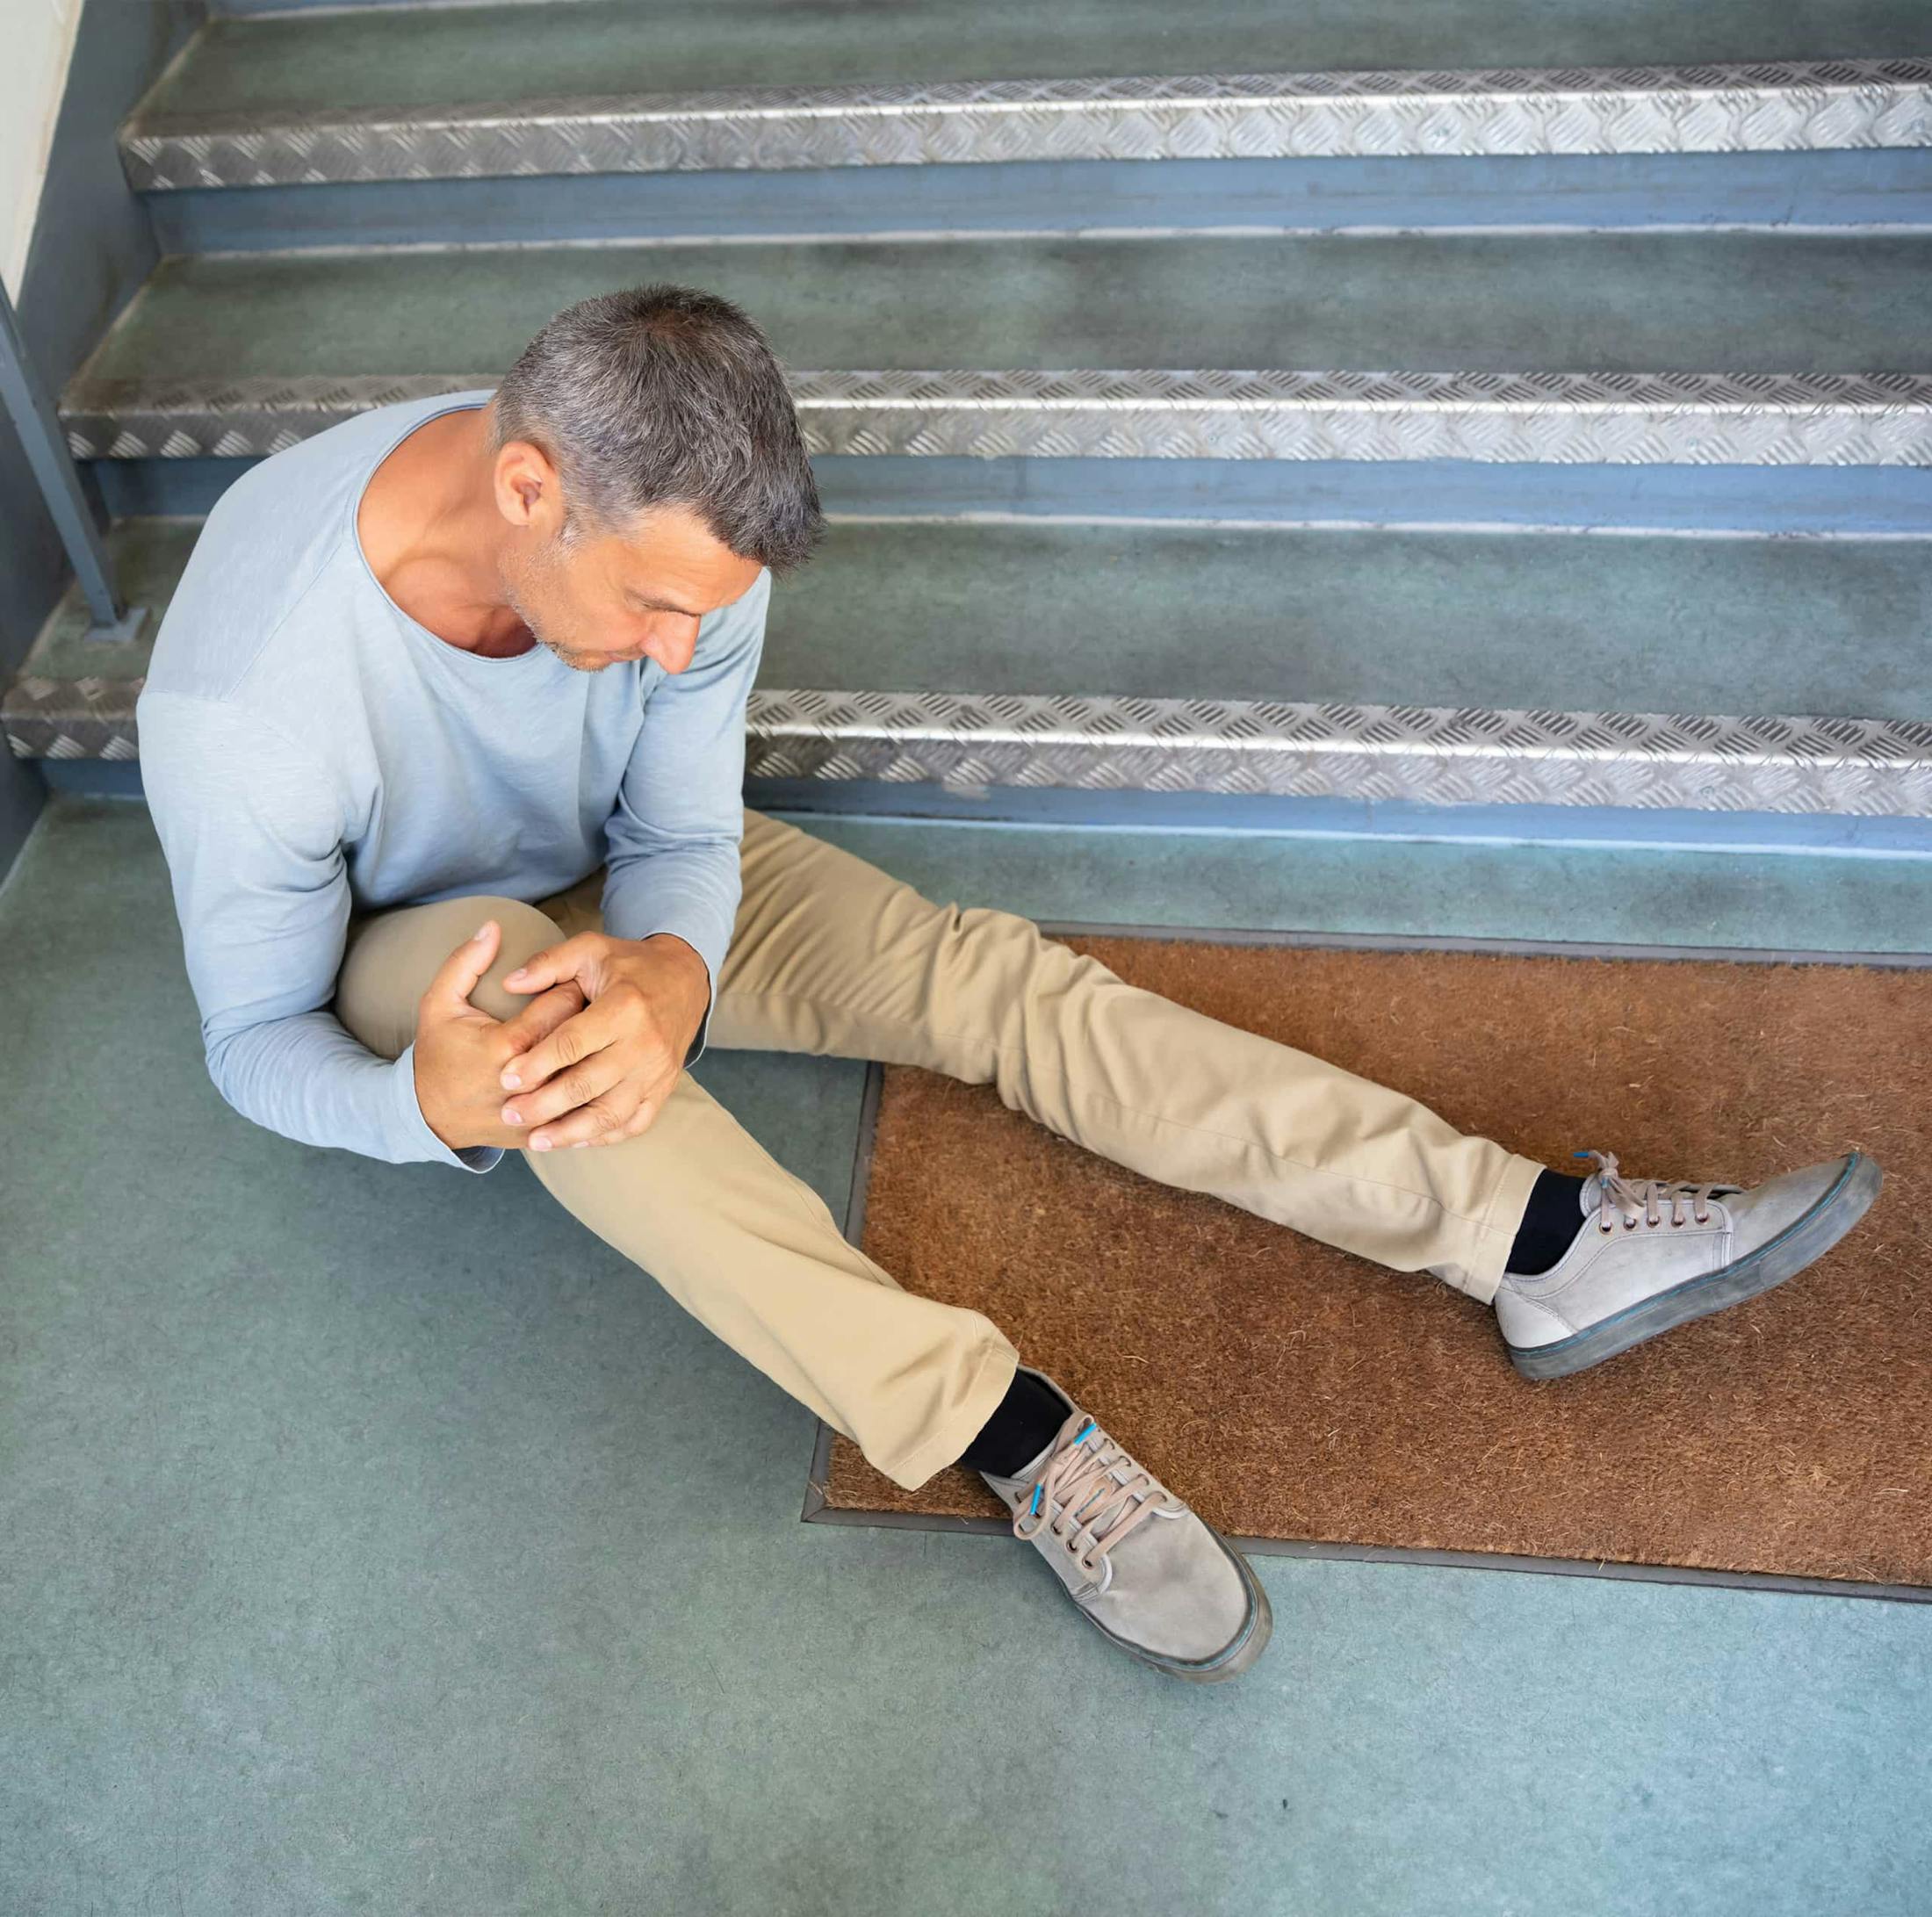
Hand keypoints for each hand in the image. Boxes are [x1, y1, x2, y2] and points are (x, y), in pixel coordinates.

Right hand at [413, 920, 592, 1153]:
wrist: (429, 1117)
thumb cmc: (438, 1053)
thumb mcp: (438, 1003)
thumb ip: (465, 962)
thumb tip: (493, 926)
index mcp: (505, 1044)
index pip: (562, 1005)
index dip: (573, 988)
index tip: (574, 982)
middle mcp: (527, 1081)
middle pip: (582, 1040)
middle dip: (591, 1019)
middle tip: (595, 1006)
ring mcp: (537, 1112)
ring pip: (587, 1076)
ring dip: (597, 1054)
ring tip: (597, 1038)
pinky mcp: (544, 1132)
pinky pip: (583, 1108)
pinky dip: (594, 1088)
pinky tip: (595, 1069)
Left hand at [492, 929, 710, 1150]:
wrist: (686, 980)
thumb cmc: (630, 964)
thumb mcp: (591, 949)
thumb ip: (548, 963)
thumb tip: (508, 984)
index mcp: (625, 1006)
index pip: (573, 1043)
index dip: (537, 1063)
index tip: (505, 1077)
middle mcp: (644, 1043)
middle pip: (587, 1085)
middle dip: (544, 1105)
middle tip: (510, 1113)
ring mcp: (657, 1071)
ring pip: (611, 1113)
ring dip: (571, 1132)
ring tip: (536, 1141)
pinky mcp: (664, 1088)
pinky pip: (634, 1123)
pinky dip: (603, 1137)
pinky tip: (573, 1140)